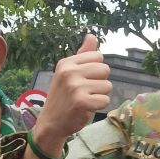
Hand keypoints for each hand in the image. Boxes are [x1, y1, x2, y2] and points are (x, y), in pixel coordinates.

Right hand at [32, 34, 111, 150]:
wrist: (51, 123)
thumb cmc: (64, 96)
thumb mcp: (69, 72)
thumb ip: (83, 55)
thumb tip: (92, 35)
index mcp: (66, 63)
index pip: (98, 57)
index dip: (95, 70)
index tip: (83, 79)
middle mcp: (69, 72)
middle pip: (105, 70)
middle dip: (100, 82)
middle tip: (85, 91)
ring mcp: (75, 86)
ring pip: (108, 85)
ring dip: (100, 95)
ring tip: (85, 99)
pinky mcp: (82, 102)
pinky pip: (106, 100)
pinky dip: (99, 106)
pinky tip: (86, 108)